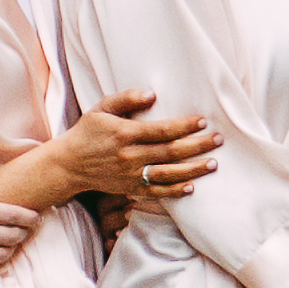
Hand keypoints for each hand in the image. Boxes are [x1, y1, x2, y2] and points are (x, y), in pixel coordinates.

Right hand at [49, 94, 216, 208]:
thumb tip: (152, 94)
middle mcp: (130, 156)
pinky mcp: (130, 188)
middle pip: (170, 152)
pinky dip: (174, 192)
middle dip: (197, 146)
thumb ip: (126, 99)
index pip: (161, 130)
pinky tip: (191, 187)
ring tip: (213, 163)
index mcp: (125, 133)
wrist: (69, 164)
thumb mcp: (102, 108)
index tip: (203, 121)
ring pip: (168, 174)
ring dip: (193, 169)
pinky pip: (156, 193)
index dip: (184, 126)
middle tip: (218, 139)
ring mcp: (130, 175)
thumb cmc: (88, 132)